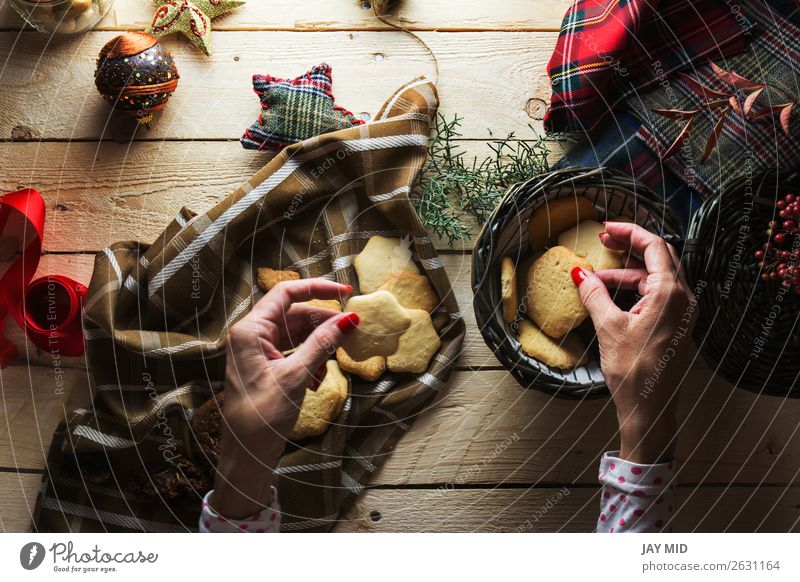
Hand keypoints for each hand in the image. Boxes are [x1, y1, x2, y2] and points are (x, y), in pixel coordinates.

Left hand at [212, 278, 358, 518]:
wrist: (247, 453)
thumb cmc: (263, 414)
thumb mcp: (297, 376)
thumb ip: (322, 344)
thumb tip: (350, 318)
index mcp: (250, 330)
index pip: (286, 293)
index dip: (317, 288)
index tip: (345, 292)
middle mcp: (252, 335)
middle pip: (295, 314)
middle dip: (322, 325)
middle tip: (349, 333)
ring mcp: (258, 350)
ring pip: (297, 334)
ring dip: (318, 347)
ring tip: (330, 365)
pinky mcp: (266, 365)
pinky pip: (294, 351)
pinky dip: (310, 361)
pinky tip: (318, 380)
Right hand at [571, 222, 696, 463]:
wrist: (650, 409)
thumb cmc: (634, 372)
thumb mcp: (608, 327)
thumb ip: (595, 294)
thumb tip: (580, 273)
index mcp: (671, 294)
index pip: (654, 246)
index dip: (629, 231)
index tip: (607, 227)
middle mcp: (683, 299)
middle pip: (658, 257)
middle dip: (629, 247)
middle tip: (603, 241)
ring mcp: (681, 312)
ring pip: (654, 277)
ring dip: (626, 272)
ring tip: (594, 278)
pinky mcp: (674, 324)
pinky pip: (655, 295)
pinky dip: (632, 289)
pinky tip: (609, 294)